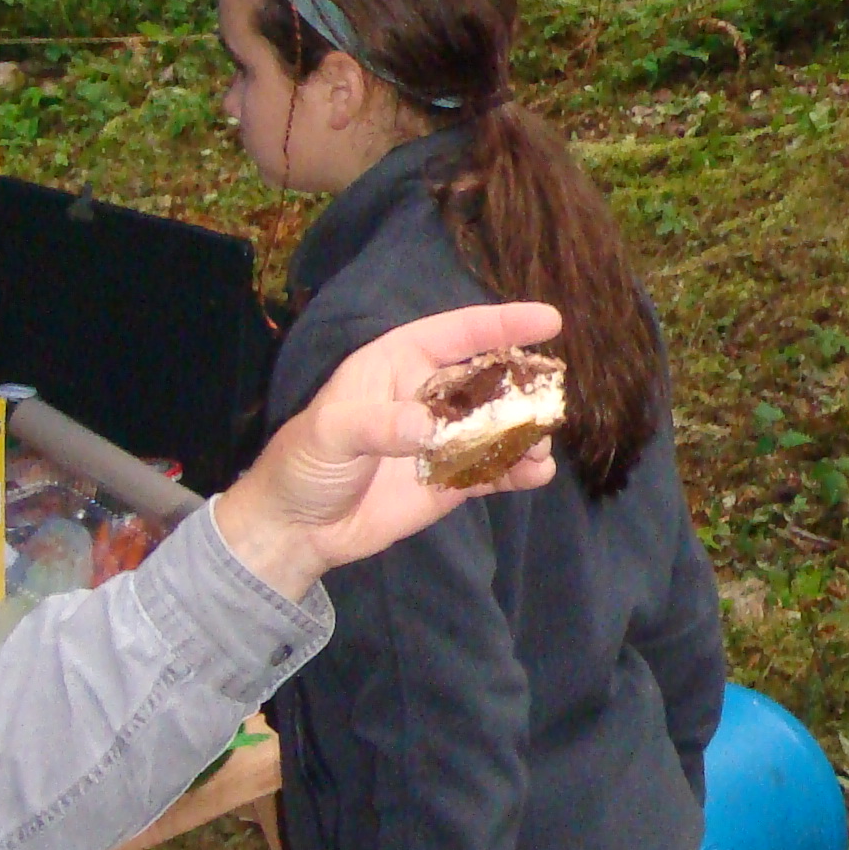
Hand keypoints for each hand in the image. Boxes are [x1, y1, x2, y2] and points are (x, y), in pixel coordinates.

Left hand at [210, 302, 562, 596]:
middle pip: (489, 378)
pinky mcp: (451, 481)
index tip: (550, 320)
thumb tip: (429, 425)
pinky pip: (495, 470)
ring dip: (526, 431)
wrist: (295, 530)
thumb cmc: (303, 463)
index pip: (458, 334)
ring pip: (500, 425)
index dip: (503, 324)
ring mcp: (444, 439)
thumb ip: (379, 423)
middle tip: (553, 393)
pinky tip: (537, 473)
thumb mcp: (331, 432)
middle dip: (525, 383)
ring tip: (540, 444)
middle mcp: (429, 395)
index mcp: (399, 364)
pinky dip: (519, 470)